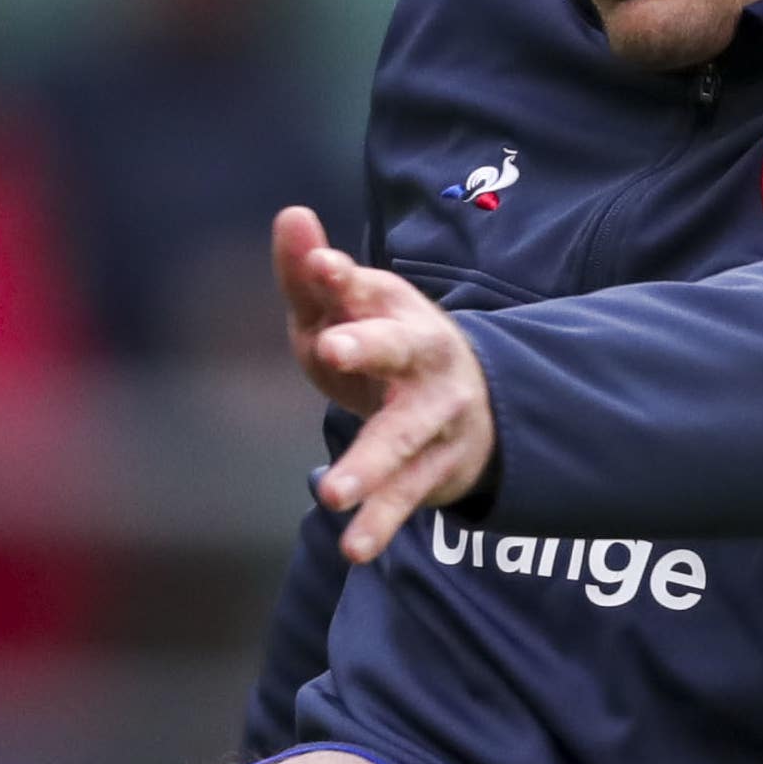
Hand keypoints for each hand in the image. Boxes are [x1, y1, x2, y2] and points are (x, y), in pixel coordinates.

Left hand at [273, 205, 495, 563]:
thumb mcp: (345, 312)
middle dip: (369, 346)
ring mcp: (434, 416)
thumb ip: (311, 276)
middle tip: (330, 348)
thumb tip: (291, 215)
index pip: (366, 288)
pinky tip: (353, 548)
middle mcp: (424, 358)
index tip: (320, 265)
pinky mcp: (434, 468)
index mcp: (396, 310)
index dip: (342, 277)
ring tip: (332, 494)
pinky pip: (406, 496)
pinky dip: (381, 522)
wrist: (471, 405)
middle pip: (399, 349)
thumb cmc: (384, 348)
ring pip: (404, 437)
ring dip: (371, 464)